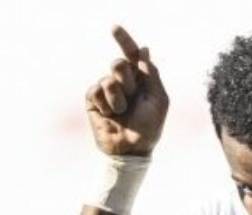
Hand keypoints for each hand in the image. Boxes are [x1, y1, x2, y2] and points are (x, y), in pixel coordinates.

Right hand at [85, 25, 169, 156]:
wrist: (131, 149)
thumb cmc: (149, 127)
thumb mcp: (158, 100)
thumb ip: (151, 74)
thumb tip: (144, 49)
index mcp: (140, 80)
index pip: (131, 54)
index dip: (124, 40)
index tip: (114, 28)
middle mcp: (122, 82)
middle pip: (119, 64)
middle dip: (127, 80)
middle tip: (132, 97)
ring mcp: (106, 91)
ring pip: (108, 79)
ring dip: (118, 98)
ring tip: (122, 112)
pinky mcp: (93, 100)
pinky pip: (95, 90)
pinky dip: (105, 104)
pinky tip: (109, 115)